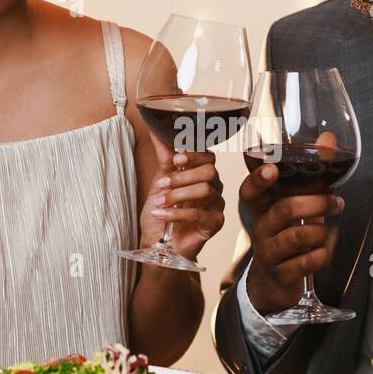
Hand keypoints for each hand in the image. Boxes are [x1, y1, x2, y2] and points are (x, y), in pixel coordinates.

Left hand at [139, 132, 225, 263]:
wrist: (159, 244)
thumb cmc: (163, 212)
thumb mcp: (160, 181)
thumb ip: (164, 157)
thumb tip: (156, 130)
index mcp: (203, 174)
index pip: (208, 156)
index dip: (194, 155)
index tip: (176, 159)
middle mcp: (214, 187)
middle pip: (210, 171)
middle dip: (183, 176)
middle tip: (163, 184)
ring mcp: (216, 206)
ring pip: (205, 191)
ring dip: (177, 194)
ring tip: (159, 201)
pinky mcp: (214, 224)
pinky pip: (199, 214)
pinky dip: (176, 213)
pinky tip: (161, 214)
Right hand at [240, 157, 344, 316]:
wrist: (273, 282)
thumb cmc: (285, 235)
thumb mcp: (294, 206)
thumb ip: (310, 175)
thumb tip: (328, 141)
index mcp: (261, 208)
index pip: (250, 190)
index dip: (259, 179)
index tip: (272, 169)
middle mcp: (261, 227)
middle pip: (285, 209)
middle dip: (316, 203)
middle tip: (335, 201)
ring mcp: (268, 252)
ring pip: (297, 236)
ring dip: (320, 230)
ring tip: (326, 229)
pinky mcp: (281, 273)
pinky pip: (306, 262)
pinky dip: (321, 255)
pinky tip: (321, 252)